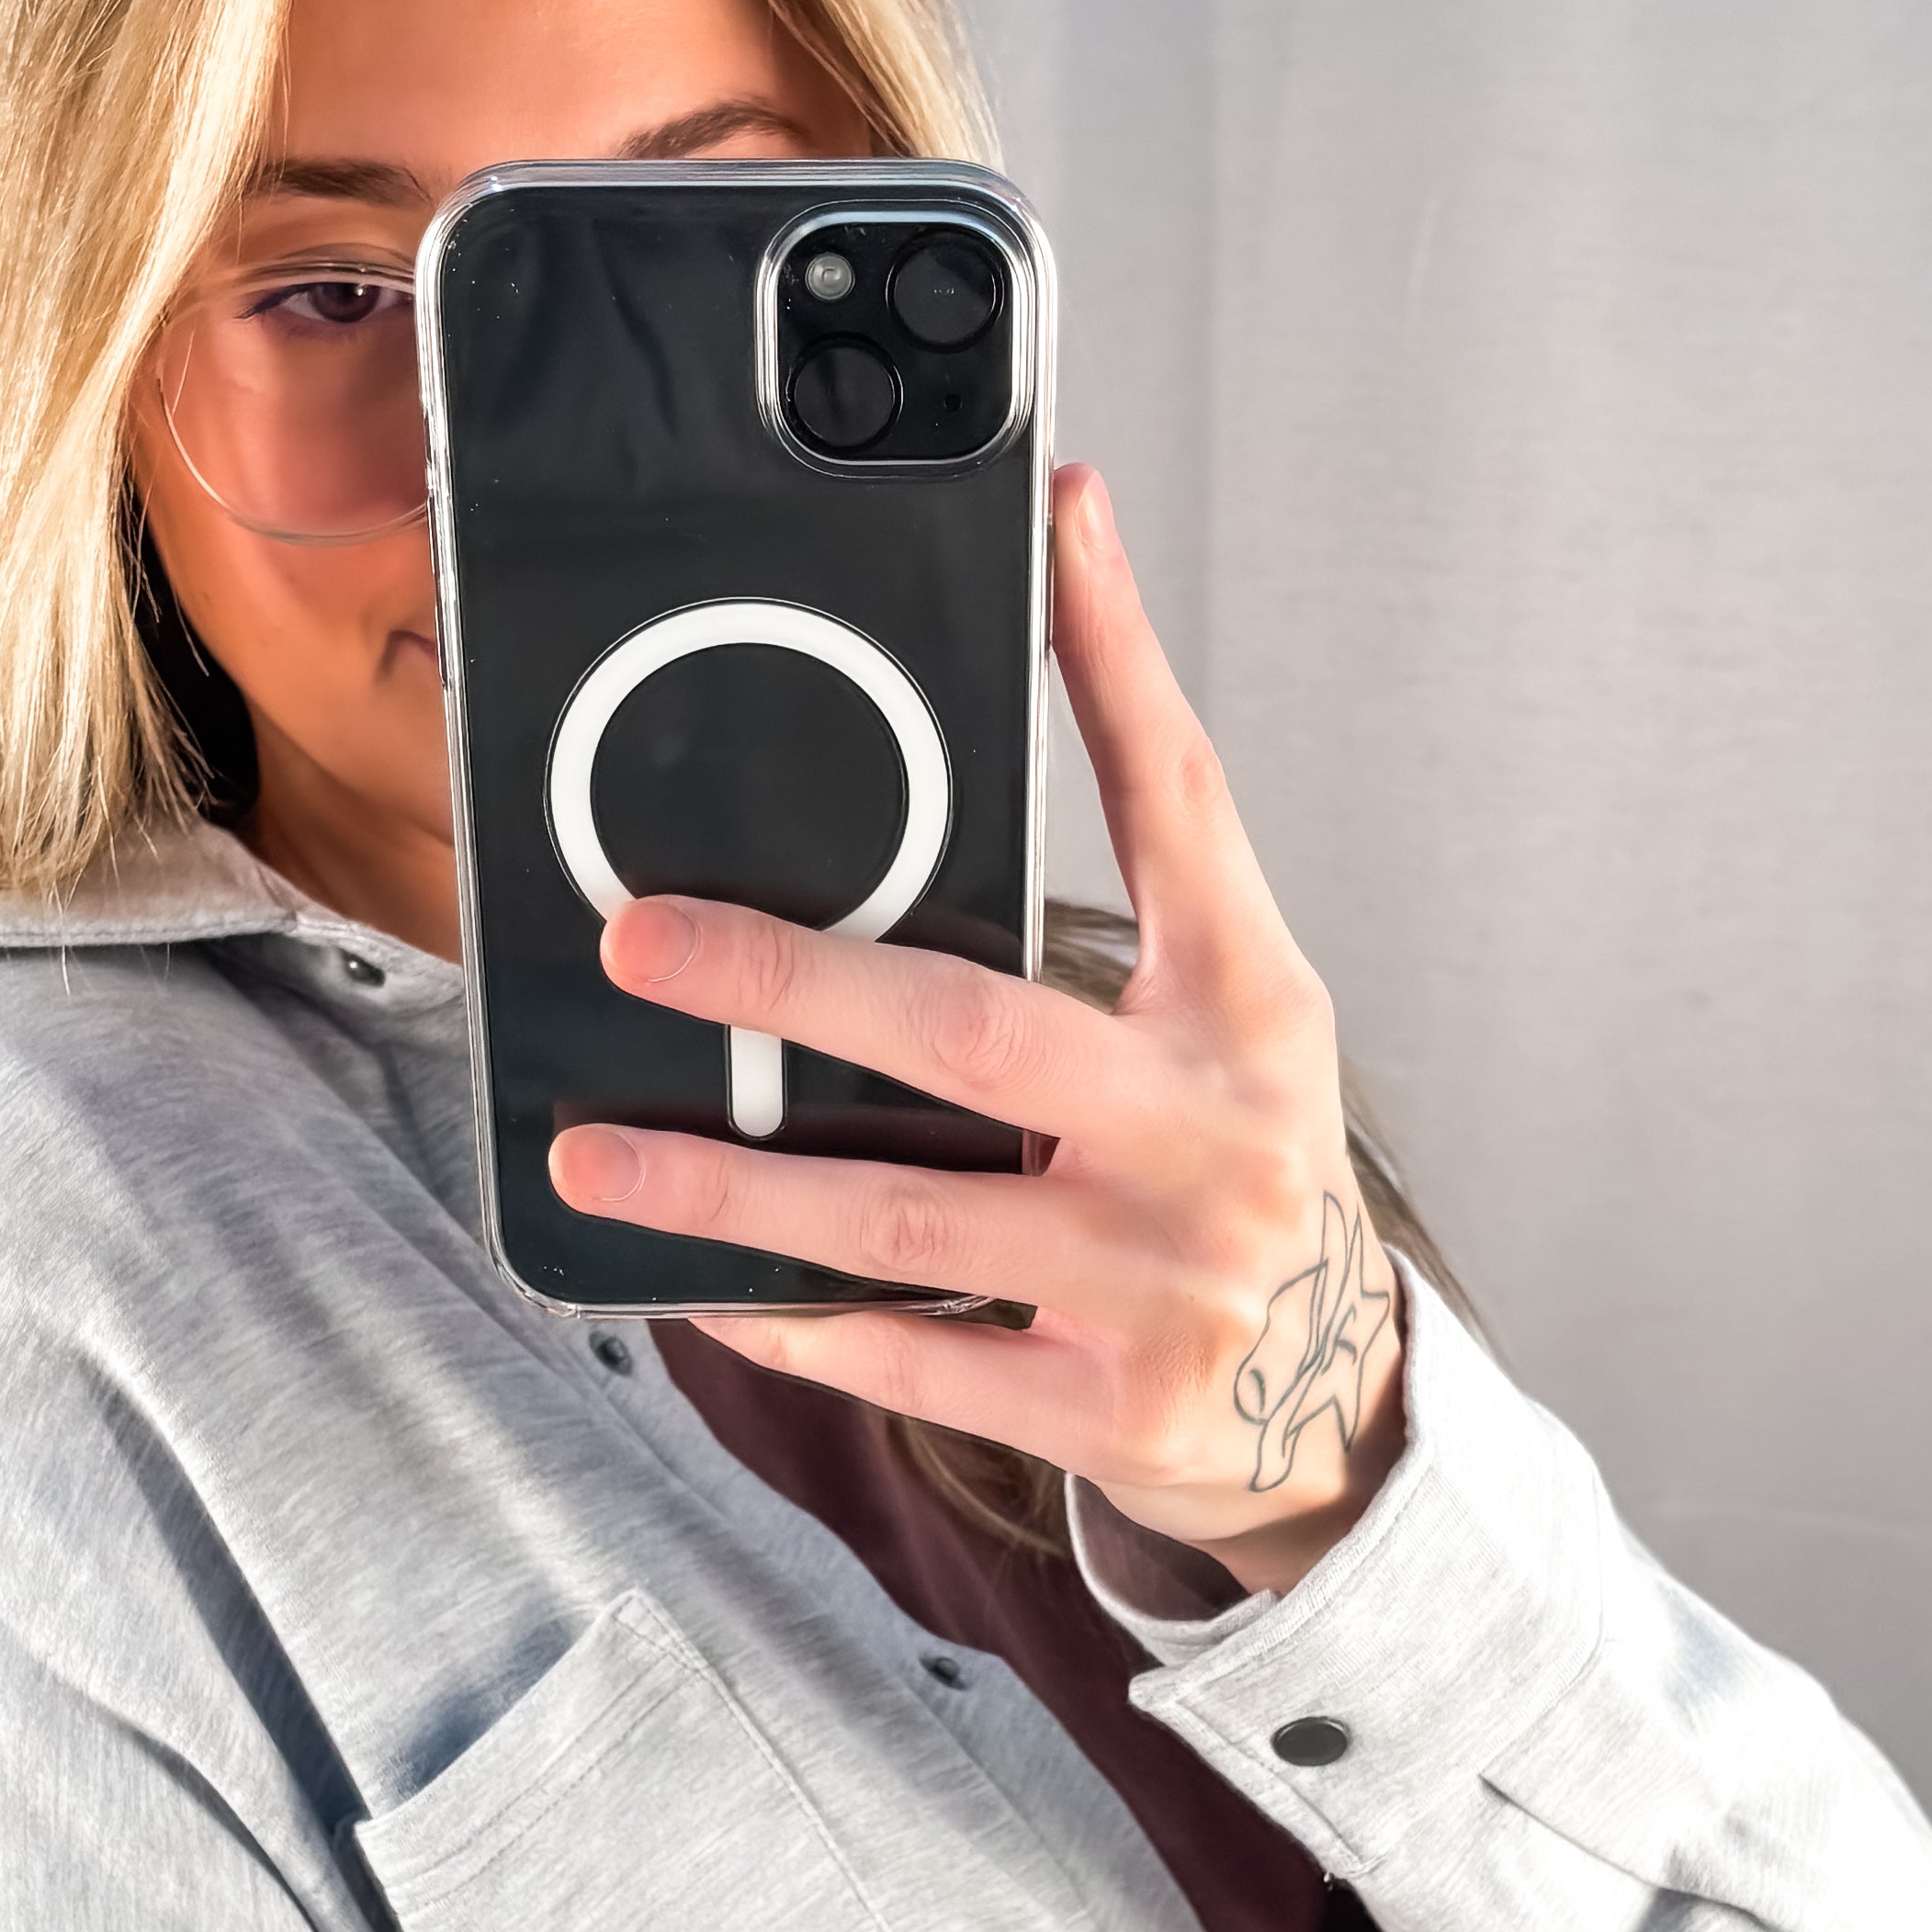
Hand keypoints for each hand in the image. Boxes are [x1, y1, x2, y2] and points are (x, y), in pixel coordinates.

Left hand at [543, 466, 1407, 1585]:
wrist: (1334, 1402)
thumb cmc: (1238, 1169)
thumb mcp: (1227, 1017)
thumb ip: (1134, 892)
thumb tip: (985, 731)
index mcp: (1250, 1008)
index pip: (1181, 799)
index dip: (1118, 654)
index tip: (1058, 524)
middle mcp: (1211, 1136)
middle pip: (970, 1033)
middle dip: (787, 982)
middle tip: (639, 943)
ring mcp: (1159, 1282)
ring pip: (901, 1221)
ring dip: (729, 1189)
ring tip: (597, 1156)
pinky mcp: (1106, 1408)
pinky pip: (916, 1362)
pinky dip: (799, 1326)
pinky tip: (706, 1296)